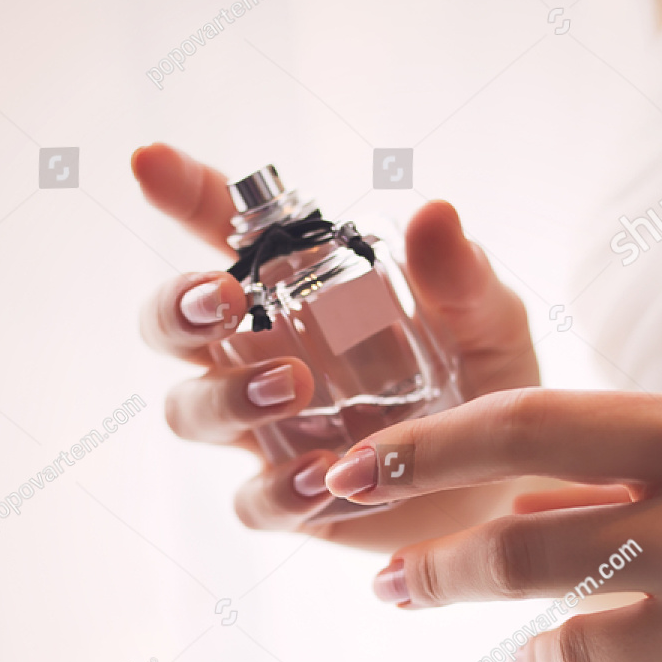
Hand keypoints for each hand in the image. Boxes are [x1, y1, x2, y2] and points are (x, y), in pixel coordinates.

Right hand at [131, 144, 538, 549]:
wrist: (513, 488)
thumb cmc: (488, 382)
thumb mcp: (490, 321)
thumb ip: (462, 275)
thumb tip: (432, 212)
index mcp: (300, 290)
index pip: (225, 231)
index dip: (182, 193)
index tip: (148, 161)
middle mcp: (263, 354)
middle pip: (171, 325)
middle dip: (176, 307)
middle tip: (224, 300)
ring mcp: (268, 431)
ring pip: (192, 410)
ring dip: (228, 395)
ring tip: (295, 385)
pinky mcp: (290, 500)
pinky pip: (253, 500)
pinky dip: (279, 489)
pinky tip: (323, 476)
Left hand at [324, 388, 661, 661]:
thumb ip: (640, 469)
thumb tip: (516, 494)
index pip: (531, 425)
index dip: (424, 450)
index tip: (352, 474)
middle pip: (524, 548)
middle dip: (438, 570)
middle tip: (399, 584)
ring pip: (573, 652)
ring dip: (537, 656)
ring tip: (535, 657)